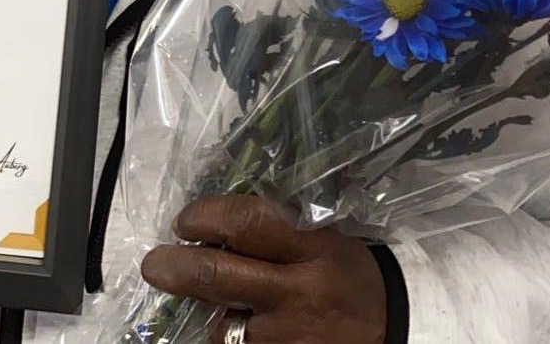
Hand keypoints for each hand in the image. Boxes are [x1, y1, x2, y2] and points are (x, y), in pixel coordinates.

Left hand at [140, 194, 386, 343]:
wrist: (392, 326)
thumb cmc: (347, 272)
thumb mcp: (324, 236)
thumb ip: (274, 227)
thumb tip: (210, 218)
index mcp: (312, 247)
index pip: (245, 223)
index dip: (203, 216)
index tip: (185, 221)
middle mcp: (299, 293)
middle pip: (216, 276)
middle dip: (174, 266)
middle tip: (156, 264)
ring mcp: (290, 337)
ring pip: (222, 325)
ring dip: (207, 311)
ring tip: (208, 300)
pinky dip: (230, 337)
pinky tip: (235, 325)